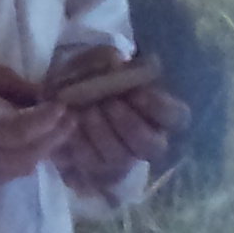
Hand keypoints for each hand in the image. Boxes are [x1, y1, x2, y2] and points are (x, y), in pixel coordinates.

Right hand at [0, 59, 67, 191]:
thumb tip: (39, 92)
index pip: (15, 131)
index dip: (45, 120)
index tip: (63, 105)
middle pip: (25, 156)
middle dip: (54, 137)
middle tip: (70, 116)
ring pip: (20, 169)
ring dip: (44, 149)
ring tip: (58, 128)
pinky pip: (7, 175)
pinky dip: (26, 157)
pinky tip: (33, 141)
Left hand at [46, 51, 186, 192]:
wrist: (56, 95)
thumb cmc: (88, 75)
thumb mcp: (99, 59)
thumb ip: (110, 60)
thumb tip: (115, 63)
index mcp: (159, 114)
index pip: (178, 117)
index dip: (158, 107)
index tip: (135, 92)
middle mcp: (147, 142)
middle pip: (152, 147)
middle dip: (129, 125)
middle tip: (108, 105)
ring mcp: (121, 161)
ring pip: (120, 161)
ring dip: (101, 135)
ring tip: (84, 113)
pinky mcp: (94, 173)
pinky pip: (90, 169)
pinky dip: (79, 148)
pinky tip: (69, 129)